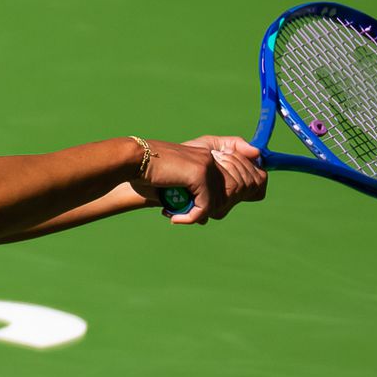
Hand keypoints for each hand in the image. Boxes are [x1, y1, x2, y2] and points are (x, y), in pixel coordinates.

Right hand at [140, 135, 266, 222]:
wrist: (133, 162)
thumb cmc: (149, 175)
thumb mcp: (177, 185)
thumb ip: (198, 197)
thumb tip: (209, 220)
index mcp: (211, 156)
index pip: (244, 179)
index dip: (235, 197)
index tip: (204, 211)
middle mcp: (214, 158)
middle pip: (237, 192)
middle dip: (216, 210)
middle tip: (188, 215)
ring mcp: (209, 165)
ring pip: (221, 202)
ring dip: (199, 215)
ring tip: (178, 215)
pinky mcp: (200, 173)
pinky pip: (206, 206)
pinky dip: (191, 217)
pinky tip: (175, 218)